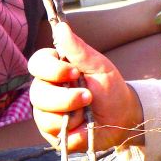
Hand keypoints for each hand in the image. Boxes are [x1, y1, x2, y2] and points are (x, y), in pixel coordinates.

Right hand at [28, 22, 143, 151]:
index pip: (37, 63)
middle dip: (65, 97)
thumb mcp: (98, 66)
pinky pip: (51, 132)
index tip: (74, 72)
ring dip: (70, 113)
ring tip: (87, 112)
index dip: (51, 69)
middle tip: (88, 97)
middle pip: (37, 91)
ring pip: (42, 114)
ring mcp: (46, 112)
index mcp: (55, 69)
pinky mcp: (50, 132)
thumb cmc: (110, 89)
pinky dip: (71, 129)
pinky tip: (82, 126)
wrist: (122, 119)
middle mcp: (46, 89)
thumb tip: (61, 27)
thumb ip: (78, 49)